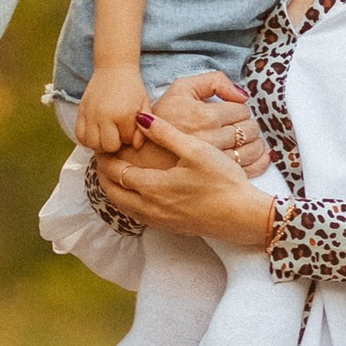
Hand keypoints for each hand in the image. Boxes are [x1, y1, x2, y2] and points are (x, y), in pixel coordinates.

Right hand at [75, 63, 150, 156]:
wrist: (114, 67)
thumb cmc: (132, 87)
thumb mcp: (144, 105)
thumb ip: (143, 128)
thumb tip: (136, 147)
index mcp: (124, 114)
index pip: (127, 141)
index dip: (130, 137)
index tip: (130, 126)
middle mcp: (105, 115)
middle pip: (108, 146)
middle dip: (116, 143)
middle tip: (118, 133)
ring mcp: (91, 114)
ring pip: (92, 144)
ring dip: (100, 143)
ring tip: (106, 135)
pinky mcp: (81, 111)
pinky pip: (79, 135)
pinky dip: (87, 139)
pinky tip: (95, 133)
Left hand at [97, 106, 276, 250]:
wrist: (242, 216)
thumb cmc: (223, 181)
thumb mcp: (194, 150)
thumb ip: (165, 133)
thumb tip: (140, 118)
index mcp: (152, 187)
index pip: (115, 171)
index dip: (105, 157)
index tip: (102, 145)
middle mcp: (150, 207)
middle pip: (113, 192)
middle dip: (104, 174)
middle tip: (103, 158)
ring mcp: (159, 220)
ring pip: (123, 206)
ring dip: (115, 189)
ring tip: (116, 172)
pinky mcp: (169, 227)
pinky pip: (137, 214)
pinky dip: (128, 200)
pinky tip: (138, 191)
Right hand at [147, 72, 267, 178]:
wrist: (143, 154)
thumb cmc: (163, 118)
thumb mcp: (181, 88)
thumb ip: (213, 81)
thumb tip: (241, 94)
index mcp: (205, 115)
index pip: (242, 109)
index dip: (239, 108)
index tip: (231, 111)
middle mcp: (212, 139)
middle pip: (249, 128)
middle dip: (247, 124)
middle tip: (237, 124)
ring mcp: (215, 161)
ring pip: (252, 148)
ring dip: (254, 141)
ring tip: (244, 137)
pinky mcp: (217, 175)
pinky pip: (251, 168)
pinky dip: (259, 161)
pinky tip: (256, 154)